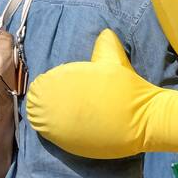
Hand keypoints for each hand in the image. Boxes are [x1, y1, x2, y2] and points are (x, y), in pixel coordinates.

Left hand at [27, 30, 157, 158]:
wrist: (141, 119)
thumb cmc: (125, 87)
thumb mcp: (113, 58)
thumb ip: (103, 44)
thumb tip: (105, 32)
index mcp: (57, 81)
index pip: (38, 86)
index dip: (50, 86)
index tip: (64, 88)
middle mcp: (50, 106)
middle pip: (37, 105)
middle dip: (48, 104)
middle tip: (67, 103)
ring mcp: (56, 128)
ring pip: (42, 123)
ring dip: (52, 119)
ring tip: (71, 116)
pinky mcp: (66, 146)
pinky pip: (53, 138)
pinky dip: (60, 133)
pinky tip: (75, 128)